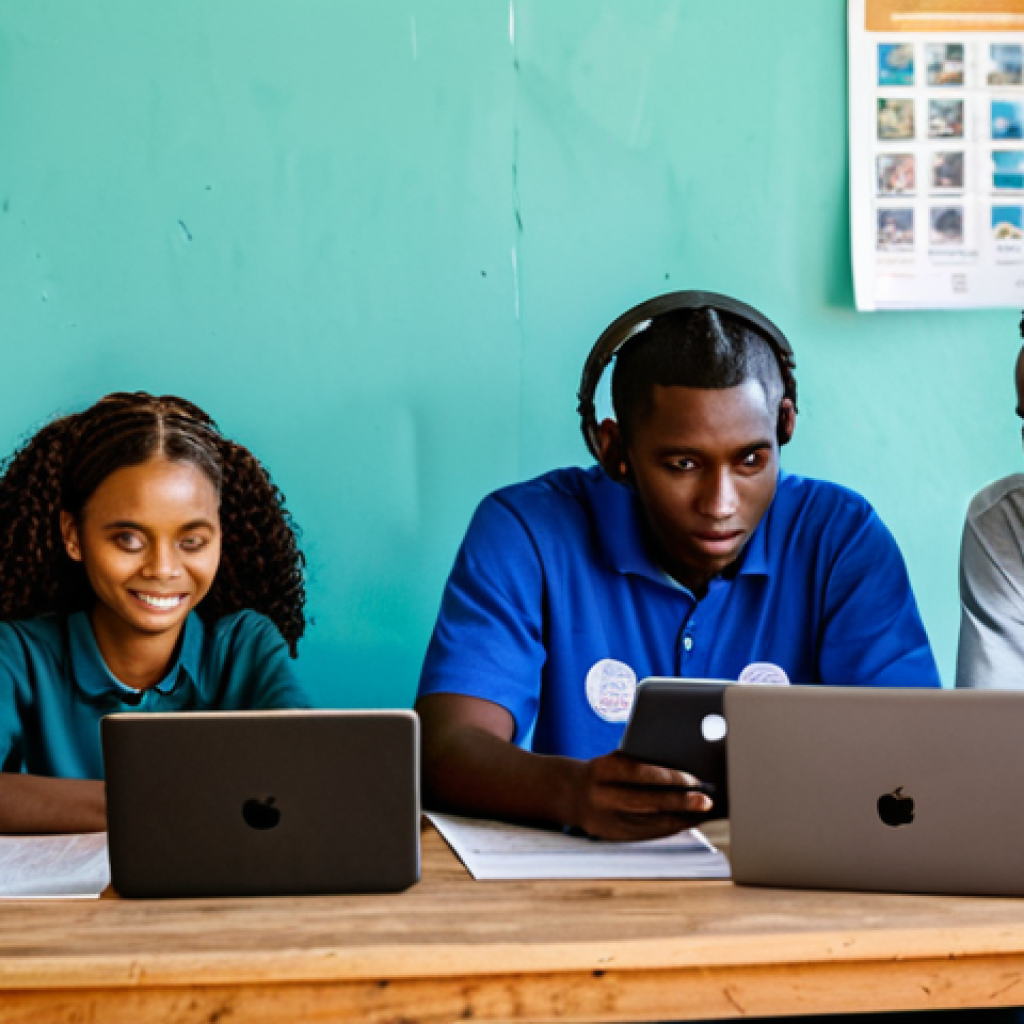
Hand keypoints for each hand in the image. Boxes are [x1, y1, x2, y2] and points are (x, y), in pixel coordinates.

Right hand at [567, 751, 712, 841]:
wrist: (568, 794)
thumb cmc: (602, 772)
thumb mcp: (612, 761)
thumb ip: (639, 763)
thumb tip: (681, 772)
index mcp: (602, 770)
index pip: (640, 773)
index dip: (669, 777)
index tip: (694, 780)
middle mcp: (603, 797)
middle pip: (649, 802)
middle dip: (682, 803)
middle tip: (707, 801)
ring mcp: (607, 820)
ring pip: (652, 823)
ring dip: (682, 819)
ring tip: (703, 813)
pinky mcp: (614, 836)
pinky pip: (648, 834)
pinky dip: (670, 828)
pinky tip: (686, 822)